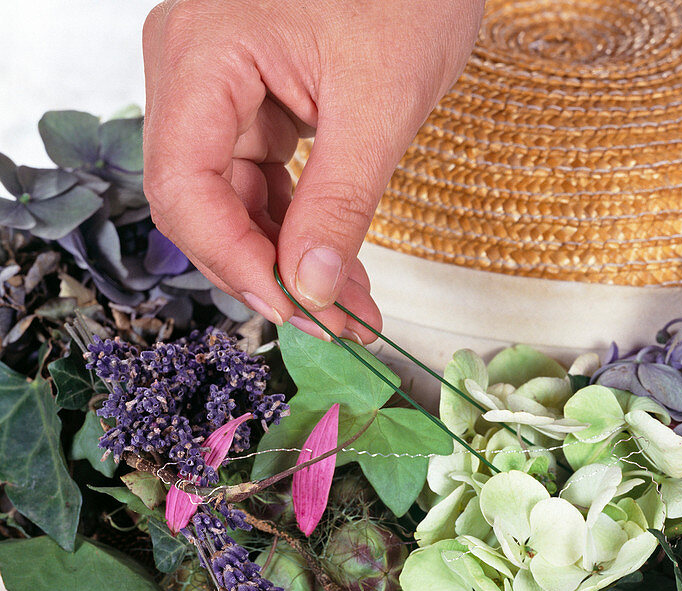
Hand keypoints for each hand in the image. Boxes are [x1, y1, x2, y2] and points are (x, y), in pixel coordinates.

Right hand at [142, 0, 483, 338]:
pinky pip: (262, 183)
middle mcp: (194, 71)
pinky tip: (339, 272)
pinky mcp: (255, 104)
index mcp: (202, 54)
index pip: (183, 187)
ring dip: (291, 264)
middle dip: (270, 274)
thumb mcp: (380, 104)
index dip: (235, 263)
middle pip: (204, 204)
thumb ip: (340, 202)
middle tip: (335, 327)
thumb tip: (310, 290)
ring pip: (235, 203)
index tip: (297, 313)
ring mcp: (222, 88)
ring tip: (352, 310)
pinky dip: (301, 231)